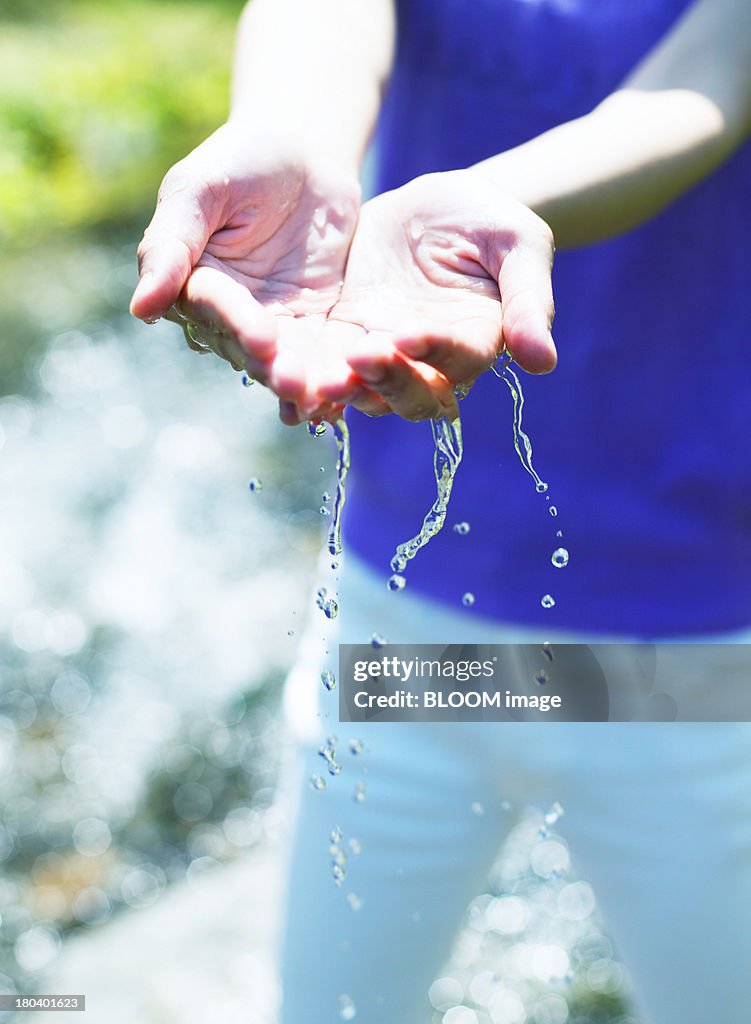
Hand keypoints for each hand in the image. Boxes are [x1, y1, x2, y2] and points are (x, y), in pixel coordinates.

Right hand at [129, 122, 367, 420]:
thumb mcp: (200, 187)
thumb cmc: (241, 159)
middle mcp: (231, 315)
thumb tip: (141, 308)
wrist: (305, 155)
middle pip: (251, 349)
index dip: (239, 326)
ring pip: (288, 362)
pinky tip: (350, 396)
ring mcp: (276, 325)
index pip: (216, 310)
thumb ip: (171, 243)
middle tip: (296, 384)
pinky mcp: (316, 327)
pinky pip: (324, 355)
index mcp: (194, 283)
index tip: (262, 342)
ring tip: (326, 398)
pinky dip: (334, 376)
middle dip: (275, 368)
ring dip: (305, 384)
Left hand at [322, 169, 555, 420]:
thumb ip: (530, 300)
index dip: (435, 353)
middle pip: (413, 396)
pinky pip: (327, 369)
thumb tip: (543, 362)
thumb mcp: (517, 243)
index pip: (459, 360)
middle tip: (361, 356)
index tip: (410, 333)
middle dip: (387, 381)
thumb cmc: (488, 219)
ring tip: (319, 378)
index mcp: (476, 342)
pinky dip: (310, 382)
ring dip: (345, 390)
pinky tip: (283, 378)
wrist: (434, 203)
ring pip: (367, 392)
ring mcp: (386, 355)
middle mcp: (431, 363)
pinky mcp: (346, 338)